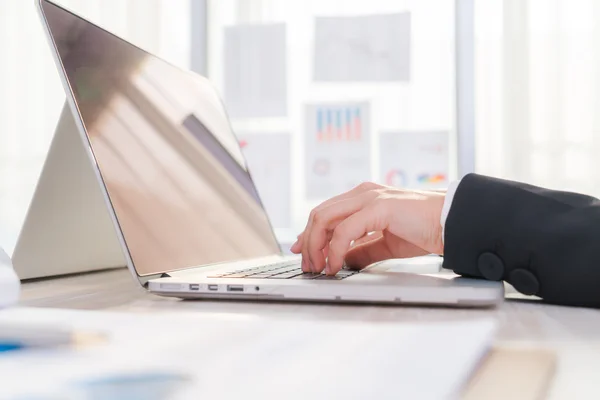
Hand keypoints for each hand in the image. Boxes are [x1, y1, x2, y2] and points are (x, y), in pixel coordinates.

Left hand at [290, 182, 444, 274]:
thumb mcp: (385, 243)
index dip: (309, 233)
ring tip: (318, 268)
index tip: (300, 250)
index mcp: (364, 196)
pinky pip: (344, 230)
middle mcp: (363, 192)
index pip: (326, 212)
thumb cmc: (425, 230)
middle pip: (319, 214)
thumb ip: (361, 249)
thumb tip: (340, 261)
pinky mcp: (378, 207)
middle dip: (308, 242)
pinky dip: (335, 250)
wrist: (453, 224)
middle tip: (308, 265)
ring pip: (325, 219)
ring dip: (316, 246)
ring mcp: (370, 197)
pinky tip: (335, 266)